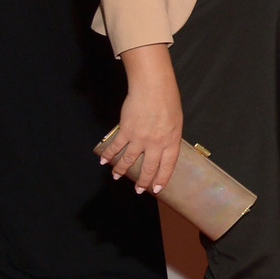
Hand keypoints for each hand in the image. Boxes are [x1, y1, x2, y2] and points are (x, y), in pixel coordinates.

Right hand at [105, 44, 182, 193]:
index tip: (156, 189)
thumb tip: (161, 150)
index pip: (167, 166)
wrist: (153, 88)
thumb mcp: (176, 123)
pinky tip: (104, 161)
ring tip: (116, 177)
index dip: (161, 179)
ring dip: (121, 170)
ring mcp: (140, 138)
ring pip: (128, 160)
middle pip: (148, 168)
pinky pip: (116, 147)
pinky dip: (109, 155)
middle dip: (142, 181)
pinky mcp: (126, 131)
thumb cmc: (168, 102)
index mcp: (171, 141)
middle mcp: (156, 143)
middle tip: (138, 190)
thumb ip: (169, 138)